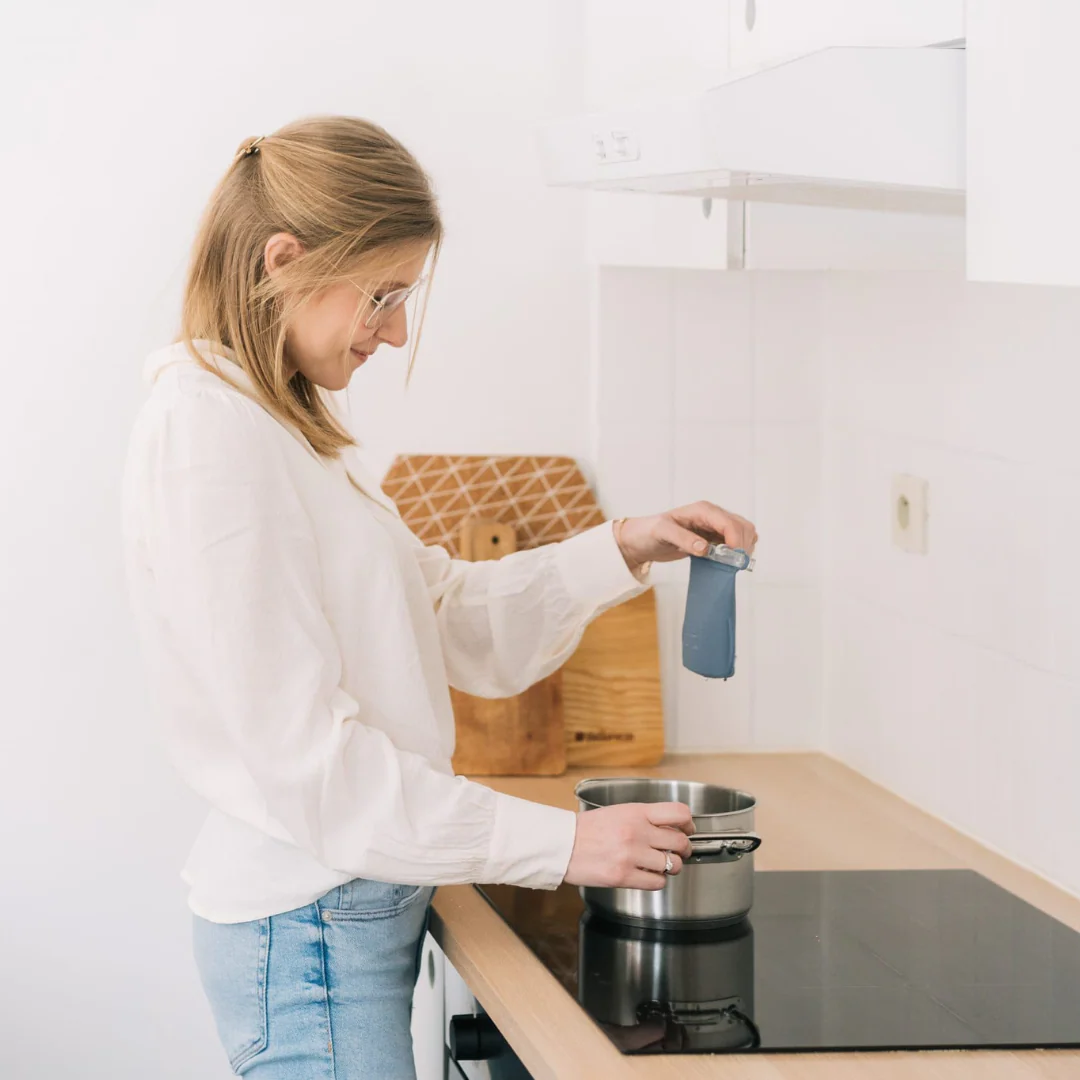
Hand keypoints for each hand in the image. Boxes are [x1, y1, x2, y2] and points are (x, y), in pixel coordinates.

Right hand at [563, 802, 694, 890]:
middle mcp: (637, 832)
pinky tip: (648, 874)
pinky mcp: (624, 877)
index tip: (688, 829)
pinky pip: (657, 882)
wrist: (563, 845)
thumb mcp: (618, 812)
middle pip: (680, 842)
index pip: (678, 813)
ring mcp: (631, 855)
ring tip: (662, 865)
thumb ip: (644, 818)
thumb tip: (671, 829)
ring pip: (672, 865)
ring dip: (671, 867)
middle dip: (684, 849)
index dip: (689, 823)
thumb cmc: (587, 829)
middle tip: (679, 851)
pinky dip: (657, 880)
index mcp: (636, 813)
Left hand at [615, 501, 757, 570]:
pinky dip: (737, 552)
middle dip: (743, 545)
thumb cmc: (649, 532)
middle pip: (743, 526)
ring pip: (743, 533)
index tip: (733, 559)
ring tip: (729, 564)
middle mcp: (712, 515)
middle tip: (733, 565)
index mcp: (702, 510)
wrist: (642, 539)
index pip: (729, 523)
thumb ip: (683, 539)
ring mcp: (715, 526)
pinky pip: (735, 542)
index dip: (736, 541)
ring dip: (743, 549)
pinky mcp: (714, 537)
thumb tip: (705, 549)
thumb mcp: (662, 533)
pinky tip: (726, 561)